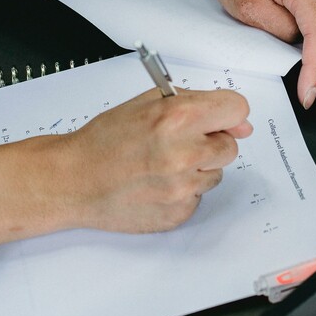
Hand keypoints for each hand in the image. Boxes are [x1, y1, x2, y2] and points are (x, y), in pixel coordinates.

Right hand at [0, 88, 251, 245]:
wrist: (74, 180)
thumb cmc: (106, 139)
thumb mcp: (148, 103)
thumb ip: (196, 103)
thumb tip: (241, 123)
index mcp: (178, 118)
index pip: (237, 109)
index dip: (228, 113)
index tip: (218, 119)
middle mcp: (185, 153)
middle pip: (230, 146)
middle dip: (211, 142)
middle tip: (179, 142)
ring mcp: (182, 187)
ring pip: (215, 173)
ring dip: (197, 168)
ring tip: (161, 164)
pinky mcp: (178, 212)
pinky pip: (198, 197)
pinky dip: (183, 190)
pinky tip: (156, 184)